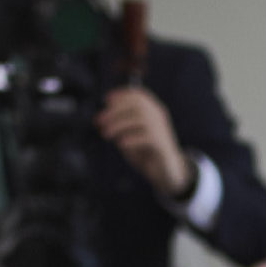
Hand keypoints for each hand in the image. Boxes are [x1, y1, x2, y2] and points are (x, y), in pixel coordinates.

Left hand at [94, 80, 192, 201]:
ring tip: (105, 134)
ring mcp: (161, 129)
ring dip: (118, 125)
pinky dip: (131, 139)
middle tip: (99, 121)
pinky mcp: (161, 144)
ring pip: (139, 120)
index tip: (106, 99)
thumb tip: (101, 119)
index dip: (122, 95)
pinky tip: (121, 144)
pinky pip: (145, 137)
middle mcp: (158, 116)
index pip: (138, 96)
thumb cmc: (145, 151)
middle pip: (136, 105)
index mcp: (152, 110)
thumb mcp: (131, 135)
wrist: (165, 171)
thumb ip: (120, 125)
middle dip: (115, 111)